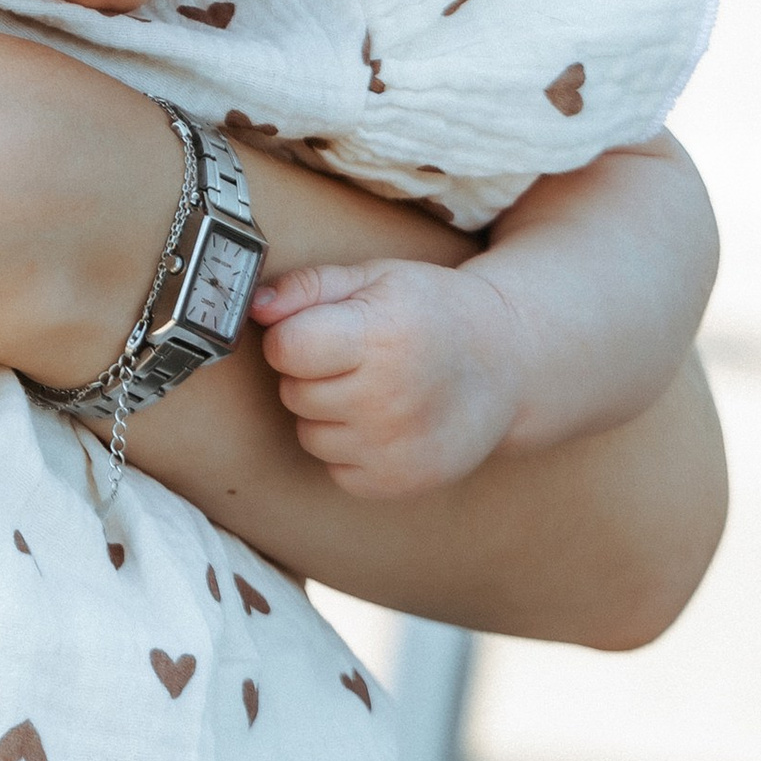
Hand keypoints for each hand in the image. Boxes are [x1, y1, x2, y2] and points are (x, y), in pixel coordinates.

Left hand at [252, 258, 527, 498]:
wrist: (507, 365)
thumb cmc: (431, 311)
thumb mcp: (375, 278)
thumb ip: (308, 287)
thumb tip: (253, 307)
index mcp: (381, 336)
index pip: (287, 348)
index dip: (293, 337)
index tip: (320, 330)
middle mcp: (389, 398)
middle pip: (294, 392)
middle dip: (312, 373)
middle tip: (358, 357)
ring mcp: (395, 447)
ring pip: (309, 434)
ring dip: (327, 412)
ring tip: (374, 388)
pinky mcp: (398, 483)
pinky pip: (334, 469)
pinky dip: (349, 448)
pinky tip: (384, 422)